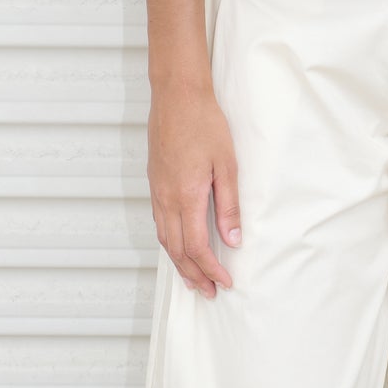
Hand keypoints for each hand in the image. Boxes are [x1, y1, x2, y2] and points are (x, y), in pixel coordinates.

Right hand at [147, 75, 242, 298]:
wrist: (176, 95)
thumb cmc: (204, 123)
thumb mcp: (225, 165)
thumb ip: (228, 206)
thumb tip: (233, 241)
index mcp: (186, 197)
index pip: (196, 247)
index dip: (210, 269)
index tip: (224, 283)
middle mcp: (166, 199)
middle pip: (176, 250)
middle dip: (193, 275)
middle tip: (208, 292)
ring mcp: (157, 192)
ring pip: (164, 239)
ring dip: (179, 263)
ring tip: (193, 279)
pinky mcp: (154, 183)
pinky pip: (159, 223)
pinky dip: (169, 243)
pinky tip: (178, 246)